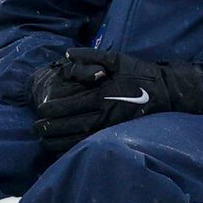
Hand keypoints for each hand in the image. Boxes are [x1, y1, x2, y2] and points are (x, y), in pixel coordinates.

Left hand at [30, 48, 202, 145]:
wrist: (166, 92)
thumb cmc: (140, 74)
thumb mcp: (117, 59)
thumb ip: (92, 56)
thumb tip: (68, 54)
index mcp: (101, 95)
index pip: (70, 104)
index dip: (52, 108)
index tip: (40, 108)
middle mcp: (103, 113)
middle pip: (69, 124)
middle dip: (50, 127)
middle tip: (36, 127)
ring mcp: (109, 126)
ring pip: (77, 138)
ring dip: (58, 140)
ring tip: (43, 140)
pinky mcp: (115, 133)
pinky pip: (90, 144)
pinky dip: (74, 148)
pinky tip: (62, 149)